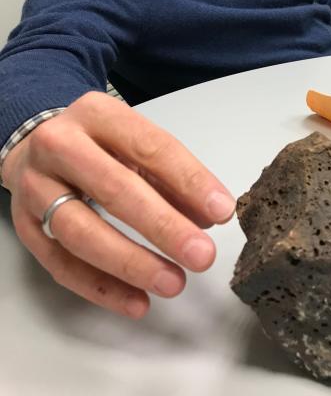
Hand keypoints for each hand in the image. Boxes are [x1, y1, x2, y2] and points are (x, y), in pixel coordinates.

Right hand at [2, 92, 235, 318]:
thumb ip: (170, 176)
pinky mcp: (24, 226)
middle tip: (200, 254)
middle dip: (163, 226)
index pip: (149, 146)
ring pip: (81, 232)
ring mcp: (36, 187)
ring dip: (131, 263)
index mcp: (97, 114)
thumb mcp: (133, 141)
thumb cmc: (97, 144)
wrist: (33, 145)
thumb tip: (209, 216)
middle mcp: (60, 145)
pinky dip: (101, 287)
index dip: (189, 180)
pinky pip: (61, 265)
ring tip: (173, 282)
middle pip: (113, 189)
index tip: (221, 210)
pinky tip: (136, 300)